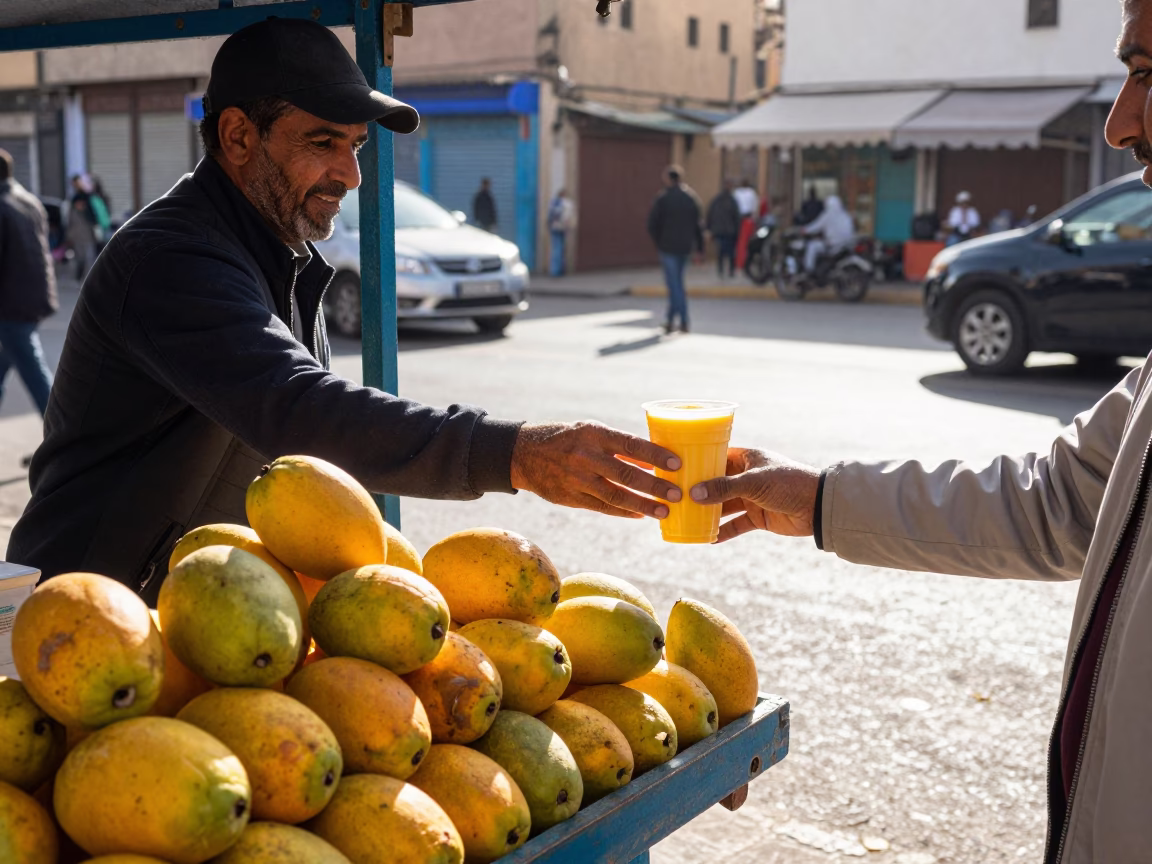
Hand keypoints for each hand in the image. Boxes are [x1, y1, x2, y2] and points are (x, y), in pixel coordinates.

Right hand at [510, 422, 681, 518]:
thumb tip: (651, 460)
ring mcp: (577, 479)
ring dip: (643, 505)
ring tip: (663, 511)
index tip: (676, 463)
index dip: (655, 455)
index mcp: (594, 434)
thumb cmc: (566, 439)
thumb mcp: (589, 431)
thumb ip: (617, 445)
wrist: (524, 454)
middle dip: (654, 486)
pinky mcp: (571, 497)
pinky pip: (602, 507)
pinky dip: (623, 511)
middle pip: (627, 474)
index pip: (630, 444)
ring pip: (616, 496)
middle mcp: (585, 456)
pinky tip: (640, 515)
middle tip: (676, 494)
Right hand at [689, 448, 819, 541]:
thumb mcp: (753, 482)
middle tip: (676, 497)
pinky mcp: (759, 517)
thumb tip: (694, 493)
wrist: (819, 506)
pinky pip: (737, 525)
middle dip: (699, 491)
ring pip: (725, 505)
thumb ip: (724, 488)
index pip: (718, 457)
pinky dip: (724, 531)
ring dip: (708, 513)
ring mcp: (752, 498)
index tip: (678, 469)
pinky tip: (708, 539)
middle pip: (718, 483)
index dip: (699, 463)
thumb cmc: (788, 483)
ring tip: (686, 519)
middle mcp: (747, 477)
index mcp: (747, 459)